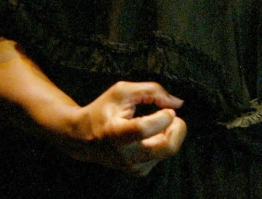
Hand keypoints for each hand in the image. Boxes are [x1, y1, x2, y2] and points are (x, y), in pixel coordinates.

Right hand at [61, 81, 187, 175]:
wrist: (83, 138)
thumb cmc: (103, 111)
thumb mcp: (122, 91)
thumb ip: (152, 91)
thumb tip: (178, 103)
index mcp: (115, 133)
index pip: (145, 129)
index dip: (163, 117)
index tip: (165, 109)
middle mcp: (124, 154)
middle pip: (167, 147)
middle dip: (178, 128)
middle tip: (171, 116)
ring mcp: (132, 166)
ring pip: (168, 151)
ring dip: (172, 133)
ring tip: (159, 123)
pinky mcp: (139, 170)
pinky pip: (163, 155)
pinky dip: (164, 141)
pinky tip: (152, 135)